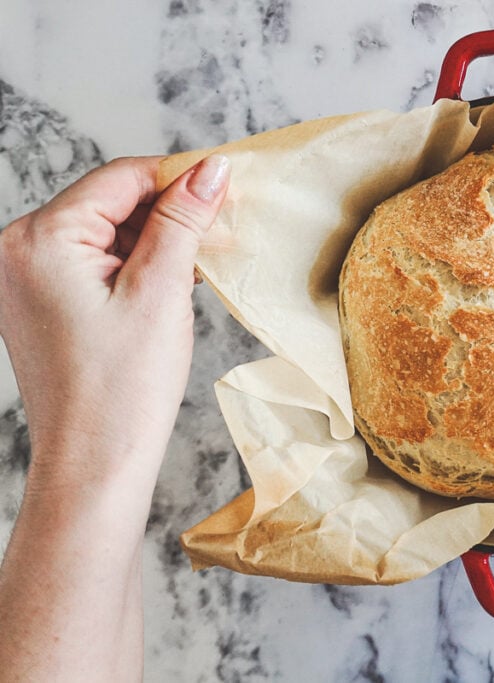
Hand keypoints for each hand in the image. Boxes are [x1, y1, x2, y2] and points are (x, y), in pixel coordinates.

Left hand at [0, 154, 228, 489]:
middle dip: (168, 210)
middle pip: (110, 202)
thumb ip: (182, 221)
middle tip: (222, 227)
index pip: (120, 178)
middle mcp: (18, 249)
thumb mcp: (161, 291)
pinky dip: (135, 263)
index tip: (228, 184)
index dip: (179, 177)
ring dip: (156, 238)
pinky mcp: (40, 301)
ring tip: (202, 260)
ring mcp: (24, 277)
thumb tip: (211, 169)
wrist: (95, 462)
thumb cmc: (123, 388)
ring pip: (105, 231)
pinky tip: (173, 280)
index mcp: (39, 239)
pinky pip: (94, 261)